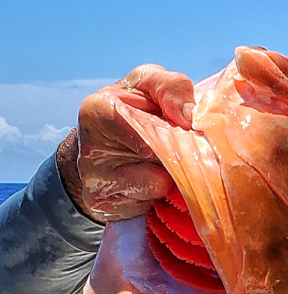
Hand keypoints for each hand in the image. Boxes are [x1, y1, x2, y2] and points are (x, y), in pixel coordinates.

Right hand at [58, 64, 194, 222]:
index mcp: (99, 110)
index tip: (186, 124)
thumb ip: (172, 87)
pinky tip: (146, 180)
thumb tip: (190, 116)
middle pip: (162, 157)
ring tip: (156, 161)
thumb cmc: (132, 108)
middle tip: (175, 143)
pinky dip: (156, 195)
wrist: (100, 145)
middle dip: (179, 152)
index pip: (156, 127)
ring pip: (160, 184)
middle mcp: (90, 148)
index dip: (180, 128)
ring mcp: (95, 182)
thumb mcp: (150, 85)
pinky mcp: (104, 208)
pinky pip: (150, 204)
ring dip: (169, 175)